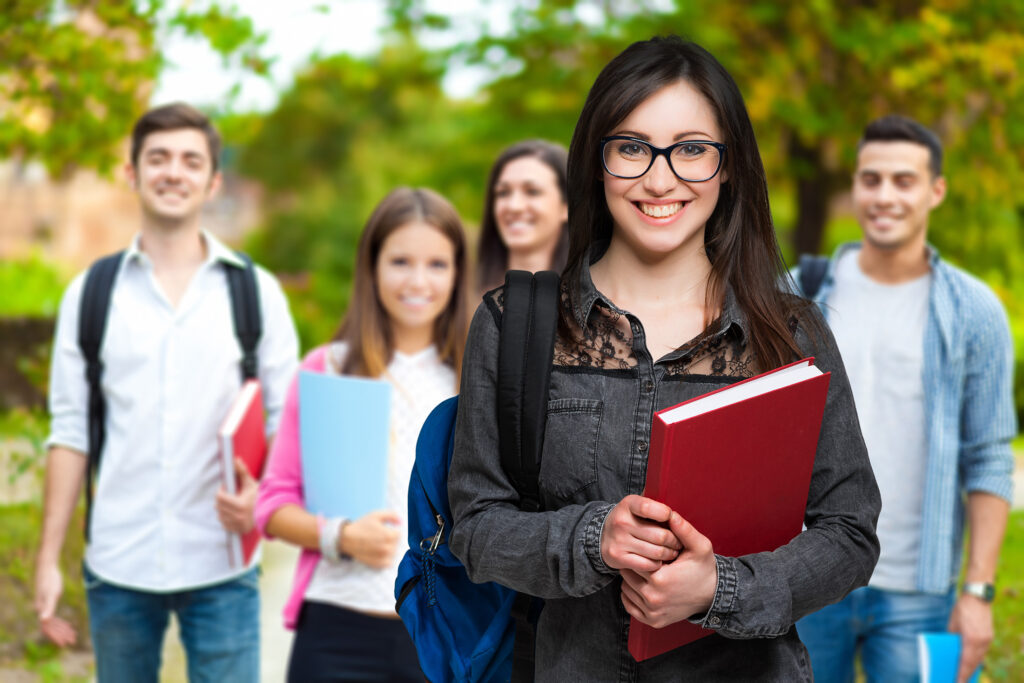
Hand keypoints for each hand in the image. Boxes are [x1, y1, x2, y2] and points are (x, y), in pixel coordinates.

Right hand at [35, 561, 76, 646]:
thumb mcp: (52, 594)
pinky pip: (54, 617)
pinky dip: (61, 623)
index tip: (65, 644)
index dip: (56, 637)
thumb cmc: (51, 579)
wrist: (47, 566)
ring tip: (73, 635)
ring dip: (62, 630)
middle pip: (51, 628)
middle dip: (61, 635)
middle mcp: (41, 610)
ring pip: (53, 623)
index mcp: (42, 610)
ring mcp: (45, 606)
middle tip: (73, 641)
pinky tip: (68, 625)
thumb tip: (43, 620)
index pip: (48, 629)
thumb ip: (48, 607)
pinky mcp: (49, 602)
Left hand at [216, 458, 257, 533]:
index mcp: (240, 505)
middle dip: (221, 499)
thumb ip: (242, 472)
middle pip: (218, 506)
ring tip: (231, 504)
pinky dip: (226, 518)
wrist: (271, 512)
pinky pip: (224, 524)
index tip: (225, 488)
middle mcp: (238, 517)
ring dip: (222, 509)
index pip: (220, 497)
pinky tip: (232, 513)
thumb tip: (235, 460)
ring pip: (220, 515)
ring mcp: (238, 525)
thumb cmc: (260, 497)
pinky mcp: (238, 530)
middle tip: (228, 495)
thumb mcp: (251, 484)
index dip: (220, 491)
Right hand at [339, 510, 401, 568]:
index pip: (399, 534)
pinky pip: (389, 563)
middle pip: (397, 544)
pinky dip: (386, 558)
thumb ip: (392, 515)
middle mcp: (387, 547)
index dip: (392, 531)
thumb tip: (401, 522)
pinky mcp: (378, 564)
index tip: (384, 530)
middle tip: (379, 537)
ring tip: (378, 545)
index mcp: (389, 535)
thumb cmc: (362, 525)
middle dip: (391, 540)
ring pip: (394, 553)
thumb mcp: (376, 515)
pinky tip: (378, 553)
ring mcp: (383, 557)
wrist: (347, 539)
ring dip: (389, 549)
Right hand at [601, 495, 682, 572]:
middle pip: (660, 535)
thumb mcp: (637, 505)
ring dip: (669, 554)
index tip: (671, 519)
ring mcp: (618, 541)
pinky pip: (648, 565)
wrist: (602, 536)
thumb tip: (677, 503)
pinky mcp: (618, 557)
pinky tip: (659, 560)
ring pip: (657, 552)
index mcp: (628, 504)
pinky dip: (657, 564)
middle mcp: (621, 522)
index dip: (667, 514)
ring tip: (672, 552)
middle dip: (674, 541)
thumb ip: (654, 503)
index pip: (649, 508)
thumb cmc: (629, 519)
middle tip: (678, 543)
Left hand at [619, 512, 716, 628]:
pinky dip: (632, 595)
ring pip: (626, 588)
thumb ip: (684, 530)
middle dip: (636, 565)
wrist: (712, 595)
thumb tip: (670, 514)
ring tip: (647, 573)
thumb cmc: (704, 568)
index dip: (641, 552)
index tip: (650, 550)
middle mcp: (653, 598)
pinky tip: (644, 586)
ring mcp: (652, 612)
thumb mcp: (700, 546)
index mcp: (660, 579)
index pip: (635, 559)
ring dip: (632, 580)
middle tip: (648, 561)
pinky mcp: (652, 621)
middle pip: (628, 574)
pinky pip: (629, 605)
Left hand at [947, 593, 992, 682]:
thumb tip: (950, 650)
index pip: (965, 661)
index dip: (962, 673)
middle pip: (974, 662)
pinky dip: (977, 658)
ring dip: (973, 666)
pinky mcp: (990, 636)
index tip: (957, 682)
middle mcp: (982, 642)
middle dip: (967, 673)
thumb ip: (952, 638)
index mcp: (971, 639)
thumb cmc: (961, 609)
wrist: (977, 596)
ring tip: (965, 674)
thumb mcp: (952, 624)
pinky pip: (983, 651)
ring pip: (980, 658)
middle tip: (960, 681)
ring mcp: (988, 639)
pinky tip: (971, 662)